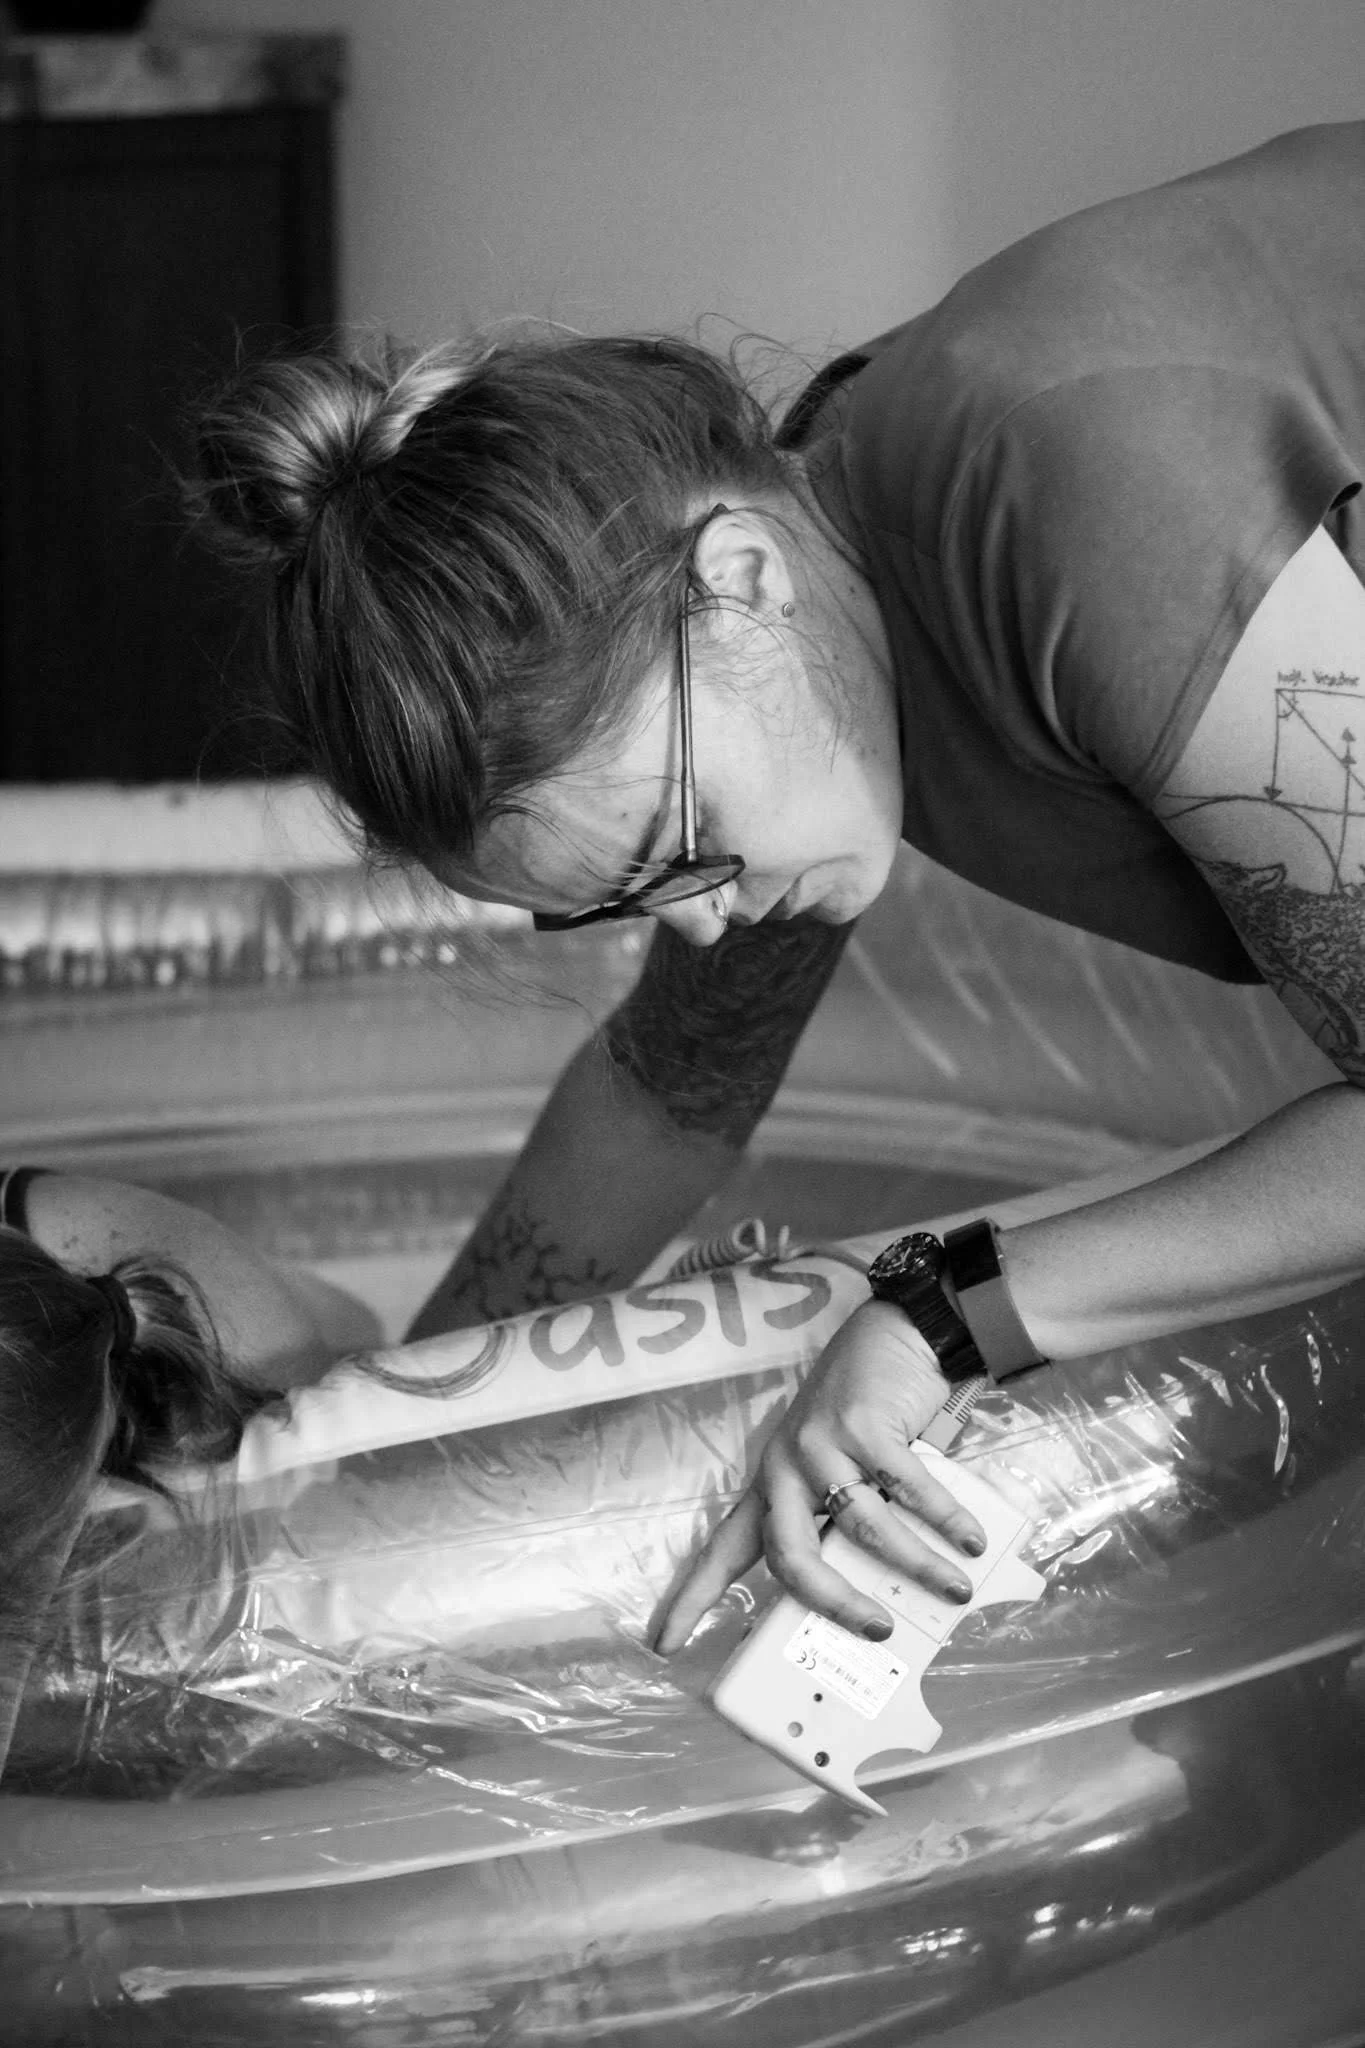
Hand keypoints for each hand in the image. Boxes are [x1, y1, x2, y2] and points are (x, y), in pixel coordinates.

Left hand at [652, 1297, 988, 1652]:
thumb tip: (884, 1590)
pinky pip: (910, 1492)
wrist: (897, 1333)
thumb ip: (845, 1517)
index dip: (692, 1599)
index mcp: (772, 1483)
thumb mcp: (839, 1464)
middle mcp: (786, 1466)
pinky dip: (946, 1521)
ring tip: (954, 1589)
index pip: (723, 1549)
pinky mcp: (865, 1427)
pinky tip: (970, 1542)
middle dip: (835, 1603)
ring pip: (864, 1530)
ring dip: (917, 1566)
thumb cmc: (869, 1408)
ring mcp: (823, 1444)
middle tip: (876, 1631)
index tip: (664, 1644)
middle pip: (791, 1557)